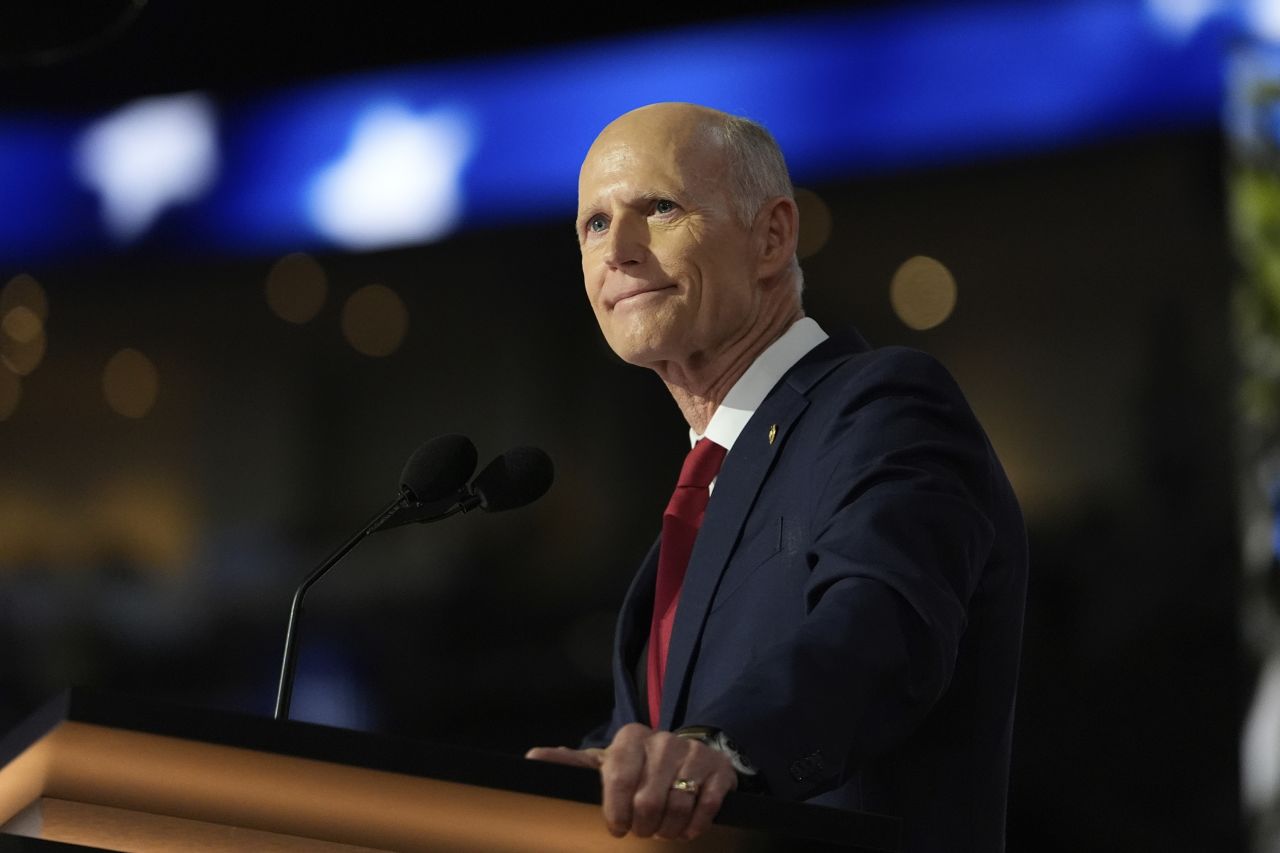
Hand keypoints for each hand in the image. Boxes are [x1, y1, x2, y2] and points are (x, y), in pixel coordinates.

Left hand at [527, 723, 736, 840]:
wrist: (686, 758)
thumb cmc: (636, 767)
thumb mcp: (603, 764)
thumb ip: (570, 764)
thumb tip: (532, 758)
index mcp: (630, 738)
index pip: (619, 778)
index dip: (616, 811)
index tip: (617, 827)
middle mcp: (662, 740)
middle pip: (649, 799)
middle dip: (644, 825)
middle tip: (642, 830)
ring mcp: (692, 752)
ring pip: (678, 805)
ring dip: (668, 829)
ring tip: (662, 830)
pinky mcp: (718, 769)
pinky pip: (706, 805)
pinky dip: (694, 825)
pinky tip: (686, 829)